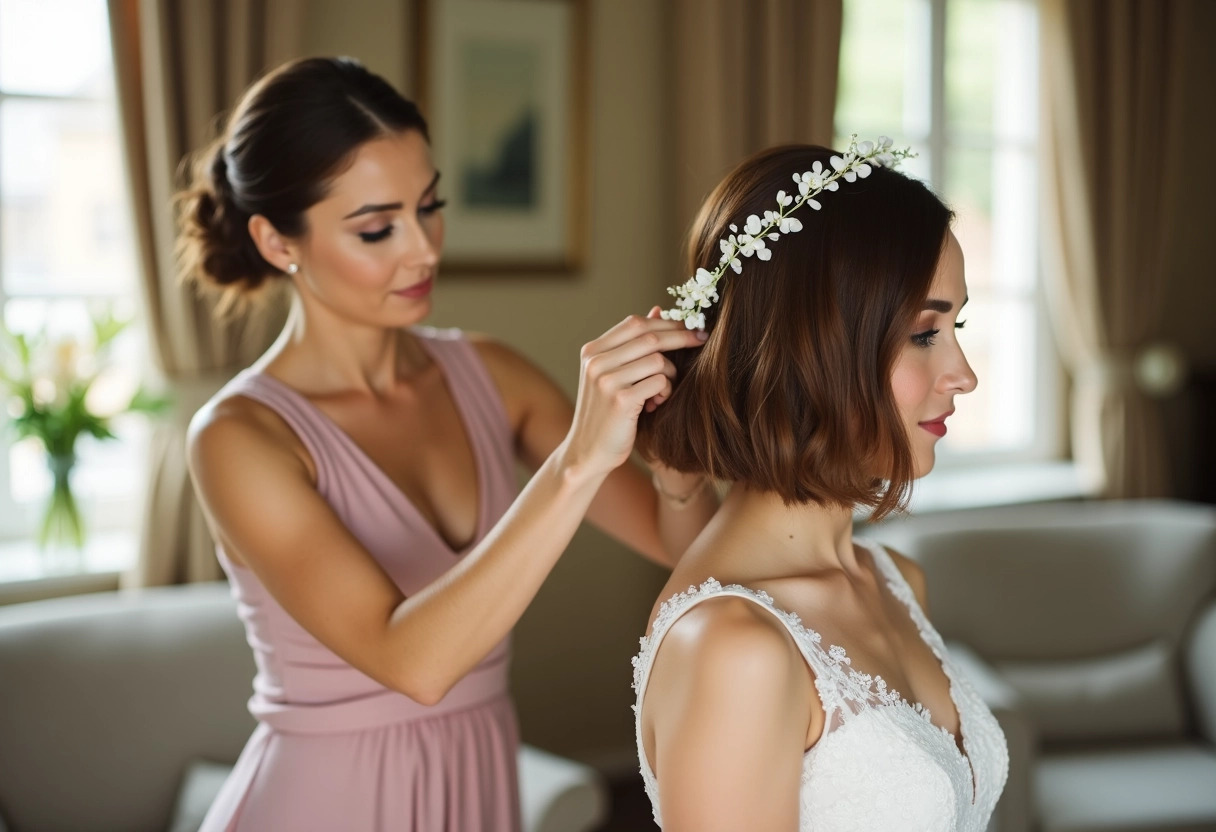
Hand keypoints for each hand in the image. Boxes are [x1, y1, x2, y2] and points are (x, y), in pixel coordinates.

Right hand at [561, 311, 706, 479]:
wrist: (588, 452)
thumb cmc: (607, 413)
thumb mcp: (614, 375)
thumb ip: (633, 345)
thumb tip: (658, 309)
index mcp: (592, 351)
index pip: (635, 323)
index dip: (667, 322)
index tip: (691, 326)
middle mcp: (596, 362)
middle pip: (649, 337)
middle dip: (681, 337)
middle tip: (702, 340)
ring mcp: (606, 380)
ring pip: (657, 360)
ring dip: (670, 374)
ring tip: (663, 391)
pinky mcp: (620, 400)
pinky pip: (658, 382)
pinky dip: (665, 391)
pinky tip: (655, 404)